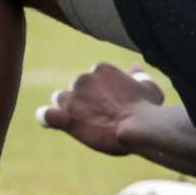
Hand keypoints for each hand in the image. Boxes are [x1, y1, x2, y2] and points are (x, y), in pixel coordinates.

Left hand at [35, 62, 166, 155]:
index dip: (101, 91)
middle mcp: (84, 79)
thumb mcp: (149, 87)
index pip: (95, 76)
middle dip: (84, 100)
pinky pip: (47, 115)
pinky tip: (48, 121)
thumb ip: (139, 76)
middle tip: (101, 116)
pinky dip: (46, 117)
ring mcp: (73, 98)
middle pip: (76, 88)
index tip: (112, 103)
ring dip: (68, 108)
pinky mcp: (66, 118)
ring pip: (60, 99)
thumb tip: (135, 67)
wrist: (140, 127)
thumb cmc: (148, 108)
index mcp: (101, 68)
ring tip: (83, 122)